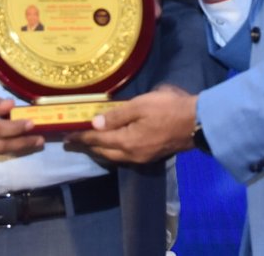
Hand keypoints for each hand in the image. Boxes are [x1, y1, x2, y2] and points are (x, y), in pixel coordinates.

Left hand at [66, 87, 196, 163]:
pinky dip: (113, 150)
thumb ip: (117, 115)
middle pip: (104, 152)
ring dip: (100, 150)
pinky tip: (112, 144)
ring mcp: (142, 157)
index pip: (97, 140)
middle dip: (87, 147)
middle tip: (72, 141)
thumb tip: (95, 124)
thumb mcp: (141, 105)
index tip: (66, 138)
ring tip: (89, 143)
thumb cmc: (168, 109)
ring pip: (114, 156)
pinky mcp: (150, 155)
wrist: (197, 123)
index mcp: (127, 142)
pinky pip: (124, 156)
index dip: (81, 138)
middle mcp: (131, 155)